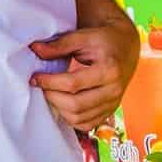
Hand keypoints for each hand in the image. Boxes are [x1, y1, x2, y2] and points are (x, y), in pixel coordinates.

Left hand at [31, 17, 139, 132]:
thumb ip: (59, 45)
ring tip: (52, 94)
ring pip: (79, 118)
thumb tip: (35, 49)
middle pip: (76, 105)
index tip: (35, 78)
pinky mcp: (110, 110)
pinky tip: (64, 104)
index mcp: (109, 69)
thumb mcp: (83, 36)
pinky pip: (87, 124)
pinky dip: (71, 118)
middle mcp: (114, 89)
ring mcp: (113, 102)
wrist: (126, 47)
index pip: (73, 84)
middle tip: (42, 87)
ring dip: (60, 109)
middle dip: (52, 97)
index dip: (49, 82)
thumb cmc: (104, 40)